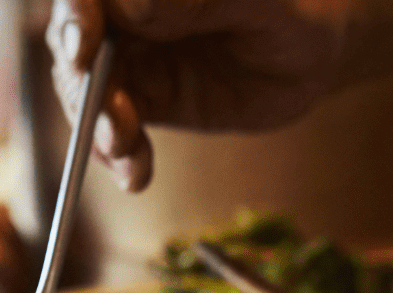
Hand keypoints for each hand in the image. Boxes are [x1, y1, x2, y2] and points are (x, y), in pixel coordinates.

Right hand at [47, 0, 345, 191]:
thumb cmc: (297, 5)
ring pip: (88, 91)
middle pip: (73, 44)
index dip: (75, 18)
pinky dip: (119, 157)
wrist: (318, 49)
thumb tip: (133, 6)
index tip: (83, 51)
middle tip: (113, 125)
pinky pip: (114, 129)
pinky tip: (135, 175)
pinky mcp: (145, 98)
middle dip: (84, 88)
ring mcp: (132, 55)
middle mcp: (126, 11)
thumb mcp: (256, 0)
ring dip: (99, 130)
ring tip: (130, 156)